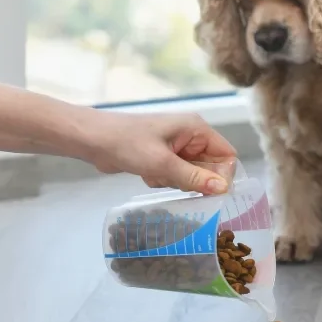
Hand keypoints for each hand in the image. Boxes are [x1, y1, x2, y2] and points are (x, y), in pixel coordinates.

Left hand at [90, 112, 237, 193]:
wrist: (93, 139)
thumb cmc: (127, 144)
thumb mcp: (162, 163)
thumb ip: (193, 178)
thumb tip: (223, 189)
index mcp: (196, 128)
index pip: (227, 155)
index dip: (222, 176)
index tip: (209, 193)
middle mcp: (191, 136)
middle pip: (210, 167)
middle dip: (193, 180)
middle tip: (173, 180)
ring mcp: (177, 147)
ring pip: (192, 175)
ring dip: (176, 181)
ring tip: (155, 174)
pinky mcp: (164, 157)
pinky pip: (176, 176)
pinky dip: (164, 179)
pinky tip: (147, 174)